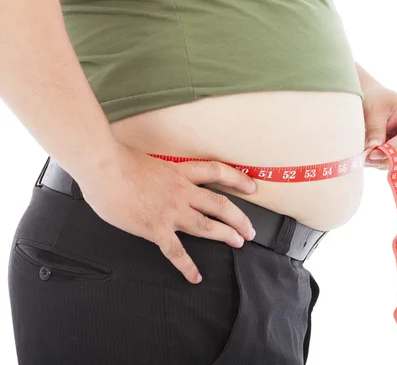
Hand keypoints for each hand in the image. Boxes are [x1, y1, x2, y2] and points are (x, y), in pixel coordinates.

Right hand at [76, 143, 257, 283]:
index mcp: (180, 172)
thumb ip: (159, 174)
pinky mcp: (156, 228)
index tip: (252, 186)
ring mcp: (171, 211)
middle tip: (250, 229)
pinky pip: (176, 252)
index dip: (237, 179)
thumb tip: (156, 180)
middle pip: (220, 204)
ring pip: (207, 226)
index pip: (217, 172)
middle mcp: (182, 191)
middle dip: (239, 218)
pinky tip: (195, 277)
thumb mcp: (149, 161)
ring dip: (225, 235)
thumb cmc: (118, 161)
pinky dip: (187, 266)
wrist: (103, 167)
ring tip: (238, 242)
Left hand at [363, 86, 396, 168]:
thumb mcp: (374, 110)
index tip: (372, 154)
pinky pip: (395, 162)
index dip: (391, 149)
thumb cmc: (378, 100)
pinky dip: (381, 162)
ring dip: (381, 162)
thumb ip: (375, 130)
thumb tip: (373, 148)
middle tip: (364, 159)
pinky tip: (369, 157)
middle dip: (385, 159)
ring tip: (363, 158)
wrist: (376, 100)